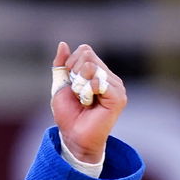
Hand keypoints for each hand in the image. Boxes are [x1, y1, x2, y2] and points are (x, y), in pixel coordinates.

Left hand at [50, 42, 126, 163]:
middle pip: (88, 55)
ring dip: (79, 85)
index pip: (85, 50)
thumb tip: (63, 44)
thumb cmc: (68, 114)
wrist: (73, 136)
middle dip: (74, 74)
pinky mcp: (118, 97)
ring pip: (92, 67)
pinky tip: (90, 103)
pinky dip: (88, 91)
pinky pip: (99, 82)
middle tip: (78, 93)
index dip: (71, 64)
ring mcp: (115, 85)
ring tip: (84, 100)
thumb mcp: (60, 85)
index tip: (71, 83)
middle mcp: (108, 76)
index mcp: (97, 71)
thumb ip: (61, 65)